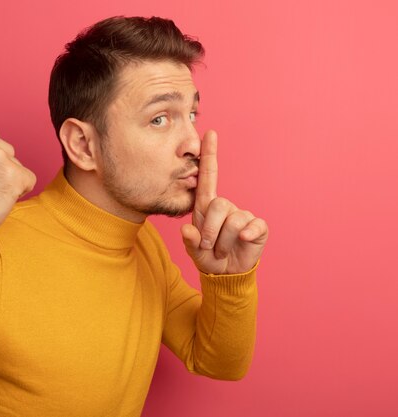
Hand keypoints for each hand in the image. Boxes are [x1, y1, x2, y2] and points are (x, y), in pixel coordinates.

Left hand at [181, 130, 267, 274]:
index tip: (209, 133)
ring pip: (234, 219)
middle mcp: (225, 207)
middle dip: (211, 230)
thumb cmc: (207, 256)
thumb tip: (187, 231)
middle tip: (209, 246)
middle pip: (219, 204)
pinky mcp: (257, 226)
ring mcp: (242, 216)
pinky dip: (247, 234)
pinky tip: (243, 241)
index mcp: (206, 207)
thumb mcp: (194, 250)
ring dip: (224, 241)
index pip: (208, 176)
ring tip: (222, 251)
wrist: (226, 274)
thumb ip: (189, 241)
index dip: (209, 154)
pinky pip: (253, 225)